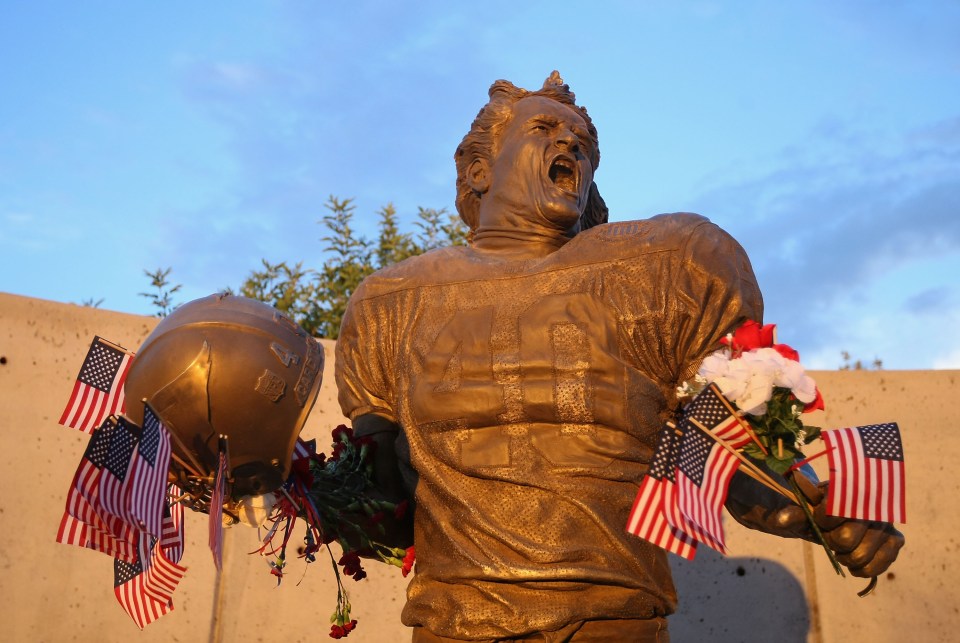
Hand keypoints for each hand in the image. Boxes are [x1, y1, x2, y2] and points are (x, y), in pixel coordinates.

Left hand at [777, 474, 904, 577]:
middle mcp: (873, 504)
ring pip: (859, 556)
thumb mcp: (806, 508)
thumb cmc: (820, 509)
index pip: (834, 512)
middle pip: (845, 539)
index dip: (822, 520)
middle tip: (832, 535)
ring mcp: (886, 523)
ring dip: (844, 557)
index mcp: (851, 489)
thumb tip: (780, 520)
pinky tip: (853, 563)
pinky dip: (861, 569)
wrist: (840, 514)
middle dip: (832, 541)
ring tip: (842, 548)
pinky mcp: (895, 541)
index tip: (820, 518)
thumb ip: (794, 513)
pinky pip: (878, 566)